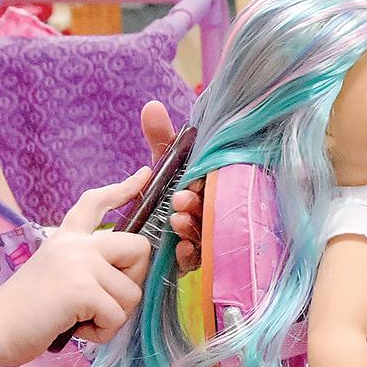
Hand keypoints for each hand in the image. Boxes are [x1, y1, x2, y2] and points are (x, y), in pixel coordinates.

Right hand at [0, 169, 152, 361]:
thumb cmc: (26, 312)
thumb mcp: (55, 272)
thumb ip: (84, 264)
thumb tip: (125, 272)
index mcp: (67, 238)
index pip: (96, 202)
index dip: (124, 189)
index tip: (144, 174)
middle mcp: (76, 244)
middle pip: (139, 248)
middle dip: (132, 282)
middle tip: (102, 300)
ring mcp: (79, 263)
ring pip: (132, 293)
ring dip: (112, 317)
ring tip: (79, 318)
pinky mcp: (81, 290)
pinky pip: (117, 315)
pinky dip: (102, 332)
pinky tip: (75, 328)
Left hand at [143, 102, 202, 266]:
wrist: (151, 231)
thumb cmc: (175, 188)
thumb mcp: (168, 163)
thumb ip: (162, 138)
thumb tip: (151, 106)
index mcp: (210, 187)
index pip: (214, 186)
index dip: (204, 185)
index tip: (190, 182)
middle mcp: (214, 210)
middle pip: (212, 210)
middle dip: (196, 206)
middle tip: (180, 200)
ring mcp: (209, 236)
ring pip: (207, 235)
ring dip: (193, 228)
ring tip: (176, 220)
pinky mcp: (199, 259)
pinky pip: (200, 260)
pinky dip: (192, 255)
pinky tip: (181, 249)